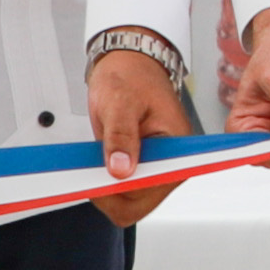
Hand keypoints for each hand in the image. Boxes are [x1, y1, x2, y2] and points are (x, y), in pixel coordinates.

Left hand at [86, 39, 195, 224]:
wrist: (129, 65)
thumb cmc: (132, 77)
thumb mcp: (121, 101)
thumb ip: (121, 136)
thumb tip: (121, 170)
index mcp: (178, 150)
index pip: (151, 192)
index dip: (121, 190)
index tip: (97, 177)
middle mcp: (171, 165)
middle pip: (138, 205)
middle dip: (109, 192)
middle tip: (90, 169)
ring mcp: (155, 169)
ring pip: (127, 202)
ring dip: (104, 187)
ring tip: (95, 161)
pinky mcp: (141, 168)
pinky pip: (121, 191)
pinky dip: (103, 182)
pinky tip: (98, 163)